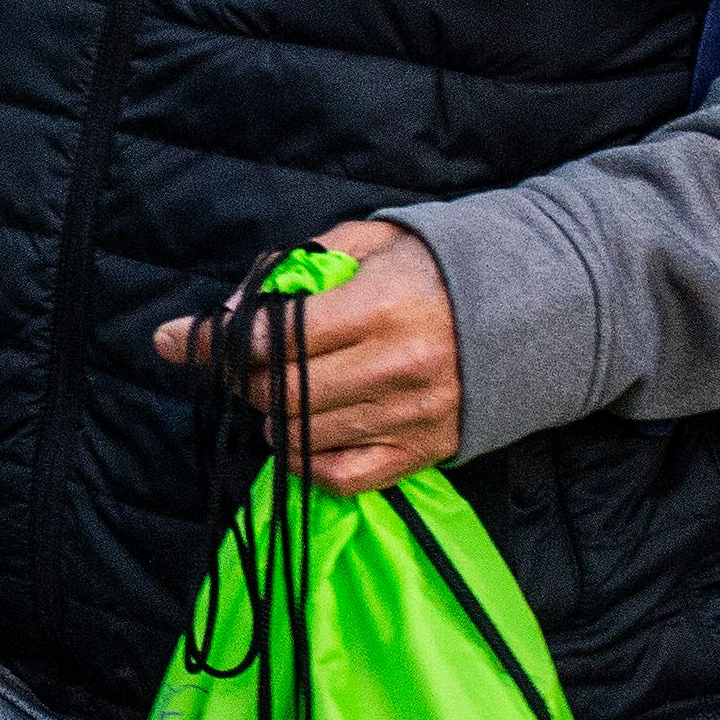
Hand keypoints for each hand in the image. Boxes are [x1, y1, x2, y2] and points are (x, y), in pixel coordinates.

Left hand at [153, 221, 462, 496]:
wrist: (531, 309)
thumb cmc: (431, 268)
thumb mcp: (364, 242)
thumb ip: (288, 272)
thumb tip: (219, 318)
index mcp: (382, 306)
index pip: (272, 339)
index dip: (221, 343)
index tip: (187, 341)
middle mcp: (398, 366)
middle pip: (279, 392)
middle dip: (246, 379)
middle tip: (247, 364)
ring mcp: (413, 416)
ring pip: (300, 436)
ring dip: (274, 416)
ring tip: (287, 388)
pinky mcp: (424, 452)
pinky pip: (340, 477)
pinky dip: (307, 460)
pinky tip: (305, 433)